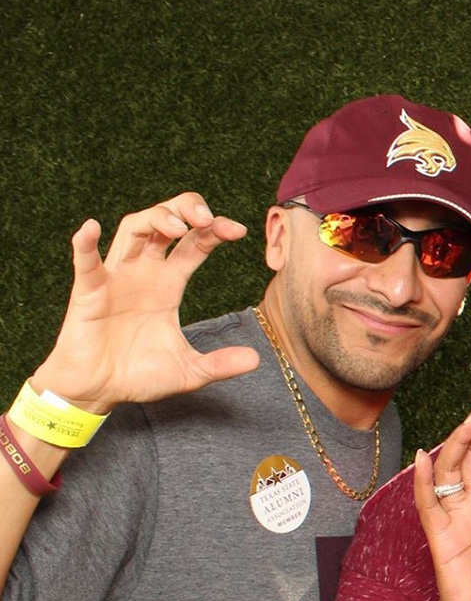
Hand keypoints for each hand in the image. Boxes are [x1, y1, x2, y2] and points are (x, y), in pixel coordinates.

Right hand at [32, 193, 259, 411]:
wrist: (101, 391)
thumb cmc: (139, 375)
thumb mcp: (190, 371)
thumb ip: (221, 363)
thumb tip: (256, 359)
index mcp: (169, 283)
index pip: (195, 243)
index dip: (215, 230)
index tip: (239, 230)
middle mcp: (144, 271)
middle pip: (164, 221)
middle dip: (185, 209)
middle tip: (207, 218)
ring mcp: (116, 278)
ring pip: (132, 229)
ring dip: (155, 219)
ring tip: (178, 227)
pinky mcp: (89, 292)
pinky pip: (86, 262)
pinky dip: (85, 243)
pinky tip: (91, 228)